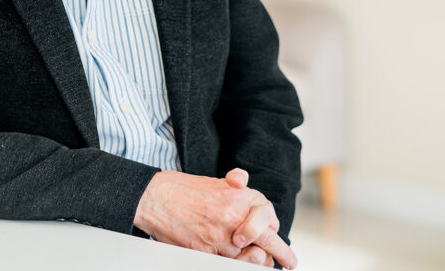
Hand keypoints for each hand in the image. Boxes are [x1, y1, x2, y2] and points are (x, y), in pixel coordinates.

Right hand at [133, 170, 295, 267]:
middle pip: (268, 240)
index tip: (275, 234)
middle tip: (290, 263)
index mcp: (239, 196)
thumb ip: (235, 188)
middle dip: (282, 253)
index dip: (272, 227)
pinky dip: (236, 264)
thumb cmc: (182, 189)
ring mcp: (220, 236)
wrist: (154, 198)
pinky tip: (239, 261)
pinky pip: (229, 264)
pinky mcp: (206, 252)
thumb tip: (245, 186)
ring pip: (250, 257)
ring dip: (256, 260)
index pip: (268, 217)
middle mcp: (234, 216)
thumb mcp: (216, 182)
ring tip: (263, 263)